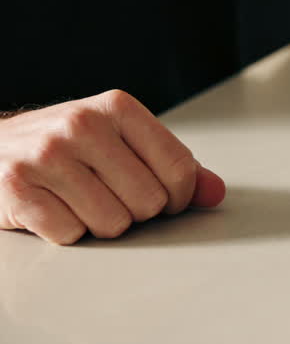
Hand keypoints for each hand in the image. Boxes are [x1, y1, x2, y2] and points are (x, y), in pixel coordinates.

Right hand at [0, 91, 224, 244]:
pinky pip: (71, 235)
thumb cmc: (67, 147)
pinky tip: (54, 208)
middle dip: (136, 211)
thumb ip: (173, 166)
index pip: (179, 168)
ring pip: (113, 224)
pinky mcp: (17, 189)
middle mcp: (82, 125)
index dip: (179, 197)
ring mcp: (46, 156)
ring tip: (80, 200)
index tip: (165, 198)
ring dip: (101, 224)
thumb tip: (216, 193)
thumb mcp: (122, 141)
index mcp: (117, 107)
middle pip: (149, 202)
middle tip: (109, 195)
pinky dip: (66, 232)